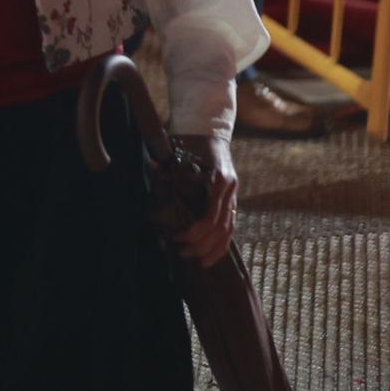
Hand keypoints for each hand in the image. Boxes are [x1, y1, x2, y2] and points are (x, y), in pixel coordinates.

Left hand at [170, 134, 239, 268]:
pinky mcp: (231, 198)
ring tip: (199, 262)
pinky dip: (223, 242)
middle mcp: (230, 190)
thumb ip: (168, 164)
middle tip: (181, 253)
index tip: (176, 238)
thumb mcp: (177, 150)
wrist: (207, 128)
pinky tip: (213, 254)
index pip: (210, 217)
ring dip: (214, 249)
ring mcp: (233, 194)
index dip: (194, 232)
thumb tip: (155, 171)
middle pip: (221, 228)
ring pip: (230, 230)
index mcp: (220, 180)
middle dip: (202, 245)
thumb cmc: (188, 139)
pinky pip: (231, 225)